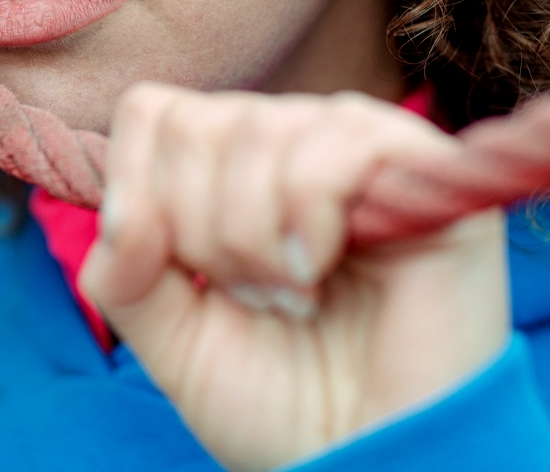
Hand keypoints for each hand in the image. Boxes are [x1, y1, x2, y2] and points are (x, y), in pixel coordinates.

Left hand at [78, 85, 507, 471]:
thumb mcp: (172, 339)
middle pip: (197, 123)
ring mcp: (361, 145)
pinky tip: (321, 268)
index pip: (153, 112)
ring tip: (295, 295)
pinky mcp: (425, 165)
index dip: (143, 194)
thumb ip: (124, 271)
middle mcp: (296, 138)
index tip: (186, 275)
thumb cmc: (283, 403)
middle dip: (202, 233)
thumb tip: (125, 209)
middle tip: (255, 299)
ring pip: (259, 128)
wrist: (374, 463)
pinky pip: (337, 139)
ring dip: (255, 237)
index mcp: (233, 167)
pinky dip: (309, 215)